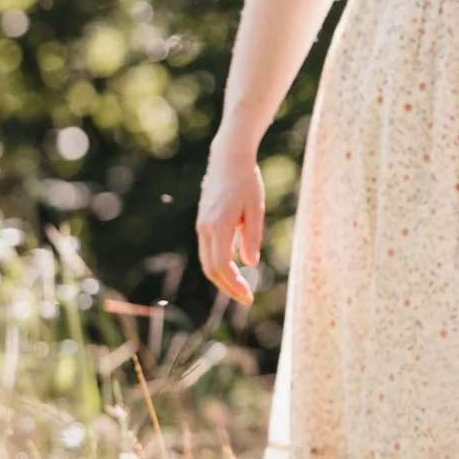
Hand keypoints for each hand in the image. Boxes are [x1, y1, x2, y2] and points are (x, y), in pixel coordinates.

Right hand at [197, 142, 264, 305]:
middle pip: (211, 269)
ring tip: (243, 288)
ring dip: (223, 278)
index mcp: (218, 226)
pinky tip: (236, 270)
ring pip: (208, 261)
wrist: (228, 159)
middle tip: (247, 298)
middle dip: (228, 287)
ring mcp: (201, 226)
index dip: (234, 285)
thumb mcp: (256, 208)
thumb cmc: (247, 181)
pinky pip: (209, 251)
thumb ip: (252, 237)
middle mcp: (204, 229)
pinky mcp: (203, 223)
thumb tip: (250, 265)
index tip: (249, 297)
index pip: (222, 266)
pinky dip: (220, 264)